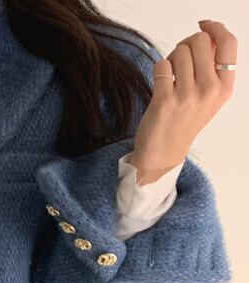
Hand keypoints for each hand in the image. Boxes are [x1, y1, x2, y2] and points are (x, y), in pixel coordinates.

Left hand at [130, 20, 236, 184]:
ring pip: (179, 51)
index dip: (215, 28)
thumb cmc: (185, 120)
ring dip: (171, 58)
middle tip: (179, 60)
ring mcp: (188, 95)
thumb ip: (212, 68)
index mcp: (225, 87)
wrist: (163, 153)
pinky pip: (161, 65)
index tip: (203, 25)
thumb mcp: (209, 97)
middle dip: (186, 44)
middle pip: (200, 41)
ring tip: (170, 77)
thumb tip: (209, 34)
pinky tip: (160, 84)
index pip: (229, 43)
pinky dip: (159, 70)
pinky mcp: (165, 100)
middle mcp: (210, 90)